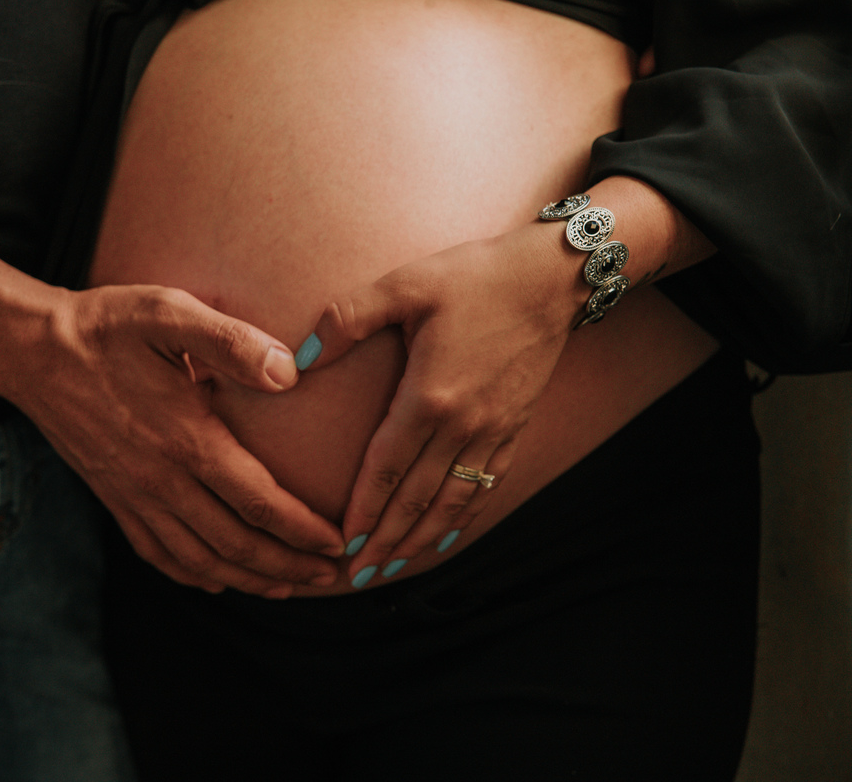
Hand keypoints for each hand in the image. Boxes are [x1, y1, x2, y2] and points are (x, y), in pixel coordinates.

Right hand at [0, 284, 343, 597]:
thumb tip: (290, 372)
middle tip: (332, 576)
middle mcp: (161, 480)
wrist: (30, 352)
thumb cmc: (106, 327)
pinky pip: (158, 554)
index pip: (258, 501)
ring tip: (287, 587)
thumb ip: (232, 341)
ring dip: (249, 580)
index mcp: (186, 440)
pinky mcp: (114, 499)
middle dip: (289, 567)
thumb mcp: (168, 313)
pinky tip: (217, 579)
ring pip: (200, 559)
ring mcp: (134, 496)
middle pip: (236, 544)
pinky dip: (194, 575)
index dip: (303, 529)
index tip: (339, 542)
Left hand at [299, 222, 577, 583]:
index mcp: (429, 396)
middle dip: (384, 541)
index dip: (362, 511)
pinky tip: (445, 534)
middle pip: (416, 499)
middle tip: (356, 576)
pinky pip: (484, 485)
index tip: (340, 545)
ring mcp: (493, 430)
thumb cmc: (474, 275)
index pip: (386, 469)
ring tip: (393, 567)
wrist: (552, 277)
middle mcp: (463, 424)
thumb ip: (346, 318)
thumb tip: (299, 358)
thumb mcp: (404, 284)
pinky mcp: (514, 427)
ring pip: (451, 501)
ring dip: (420, 539)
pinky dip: (461, 516)